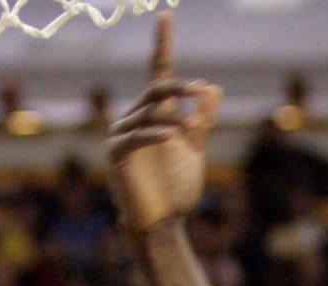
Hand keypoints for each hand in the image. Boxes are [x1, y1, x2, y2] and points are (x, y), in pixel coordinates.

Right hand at [108, 15, 219, 233]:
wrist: (164, 223)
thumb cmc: (177, 190)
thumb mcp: (195, 151)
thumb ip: (202, 120)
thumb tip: (211, 87)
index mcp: (156, 114)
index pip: (158, 72)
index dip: (162, 45)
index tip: (166, 15)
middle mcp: (136, 118)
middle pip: (156, 88)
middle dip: (178, 87)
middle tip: (199, 91)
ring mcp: (123, 135)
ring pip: (149, 112)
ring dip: (172, 118)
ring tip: (188, 132)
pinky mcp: (116, 154)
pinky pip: (135, 136)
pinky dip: (154, 134)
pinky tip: (171, 136)